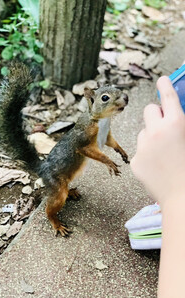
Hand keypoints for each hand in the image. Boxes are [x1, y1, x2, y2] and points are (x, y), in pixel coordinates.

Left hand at [130, 76, 184, 205]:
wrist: (182, 198)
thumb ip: (181, 126)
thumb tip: (176, 120)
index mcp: (175, 124)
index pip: (168, 98)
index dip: (165, 86)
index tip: (162, 80)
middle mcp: (155, 132)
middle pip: (148, 110)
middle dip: (156, 114)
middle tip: (164, 124)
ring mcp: (143, 147)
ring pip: (143, 131)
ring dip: (151, 136)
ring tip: (164, 152)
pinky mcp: (135, 161)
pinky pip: (140, 151)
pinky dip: (147, 154)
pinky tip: (158, 166)